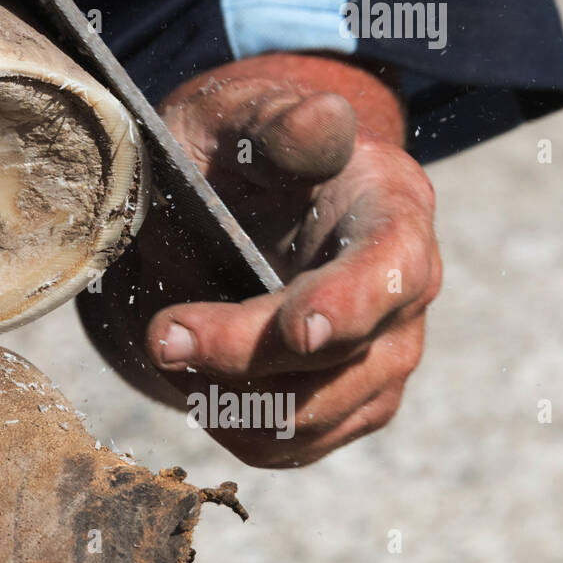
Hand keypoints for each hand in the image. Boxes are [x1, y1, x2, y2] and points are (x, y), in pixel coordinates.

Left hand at [77, 53, 441, 466]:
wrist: (220, 202)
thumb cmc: (231, 149)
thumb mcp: (240, 116)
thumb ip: (280, 122)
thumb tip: (323, 118)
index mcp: (391, 208)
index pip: (392, 267)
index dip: (349, 304)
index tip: (298, 328)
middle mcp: (403, 294)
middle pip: (341, 357)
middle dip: (243, 354)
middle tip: (160, 334)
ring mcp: (377, 359)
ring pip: (310, 415)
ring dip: (228, 397)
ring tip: (166, 342)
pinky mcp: (340, 407)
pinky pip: (287, 447)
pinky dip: (229, 426)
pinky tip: (189, 379)